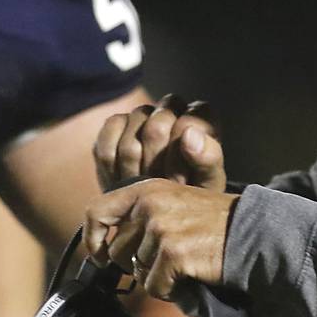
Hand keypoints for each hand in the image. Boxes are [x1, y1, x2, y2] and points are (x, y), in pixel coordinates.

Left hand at [83, 178, 237, 302]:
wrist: (250, 233)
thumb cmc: (211, 224)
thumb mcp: (171, 203)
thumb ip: (139, 217)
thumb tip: (103, 250)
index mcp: (145, 189)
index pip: (96, 211)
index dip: (93, 239)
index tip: (100, 256)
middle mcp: (148, 205)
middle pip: (117, 251)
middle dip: (136, 264)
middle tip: (165, 262)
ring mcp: (160, 228)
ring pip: (137, 272)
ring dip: (158, 277)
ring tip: (183, 266)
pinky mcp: (172, 253)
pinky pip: (155, 286)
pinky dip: (171, 290)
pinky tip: (189, 278)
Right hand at [93, 93, 226, 191]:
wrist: (158, 208)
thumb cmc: (190, 194)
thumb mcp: (207, 185)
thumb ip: (208, 159)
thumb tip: (189, 134)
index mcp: (201, 118)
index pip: (189, 121)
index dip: (181, 157)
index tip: (180, 182)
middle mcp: (172, 109)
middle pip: (157, 128)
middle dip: (157, 167)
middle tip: (159, 187)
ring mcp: (141, 115)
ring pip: (130, 138)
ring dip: (134, 170)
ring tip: (143, 187)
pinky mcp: (115, 125)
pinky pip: (108, 137)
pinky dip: (113, 166)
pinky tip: (123, 179)